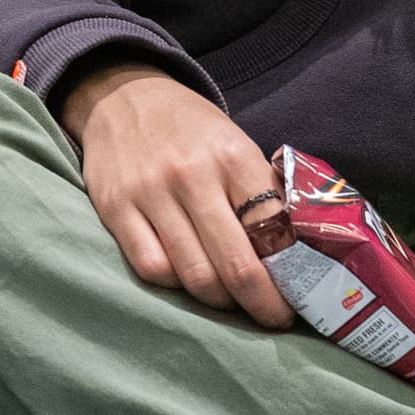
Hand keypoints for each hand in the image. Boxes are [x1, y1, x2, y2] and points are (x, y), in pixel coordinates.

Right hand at [54, 61, 292, 328]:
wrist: (121, 96)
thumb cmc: (190, 129)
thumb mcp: (235, 144)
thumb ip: (260, 193)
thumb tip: (294, 254)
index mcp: (233, 156)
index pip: (272, 231)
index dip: (291, 276)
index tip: (300, 298)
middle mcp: (192, 175)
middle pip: (236, 265)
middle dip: (261, 303)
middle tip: (273, 317)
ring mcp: (149, 193)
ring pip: (193, 275)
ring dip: (219, 300)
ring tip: (231, 301)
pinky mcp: (114, 208)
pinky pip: (151, 268)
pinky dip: (175, 285)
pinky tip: (186, 280)